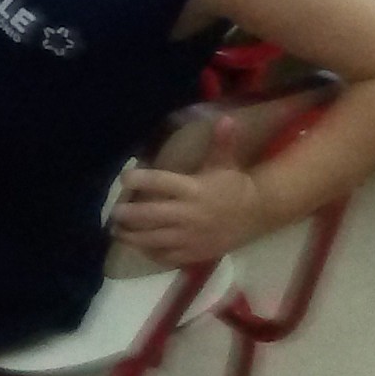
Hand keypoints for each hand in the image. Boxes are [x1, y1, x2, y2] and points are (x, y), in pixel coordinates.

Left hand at [113, 117, 269, 266]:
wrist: (260, 214)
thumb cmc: (236, 186)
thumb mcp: (226, 163)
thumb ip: (221, 142)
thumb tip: (226, 118)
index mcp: (193, 189)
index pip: (159, 183)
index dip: (138, 179)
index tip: (124, 178)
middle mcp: (189, 214)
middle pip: (149, 215)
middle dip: (126, 214)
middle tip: (113, 213)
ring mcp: (190, 237)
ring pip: (153, 239)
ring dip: (131, 236)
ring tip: (117, 231)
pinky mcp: (195, 253)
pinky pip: (167, 257)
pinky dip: (150, 253)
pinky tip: (140, 246)